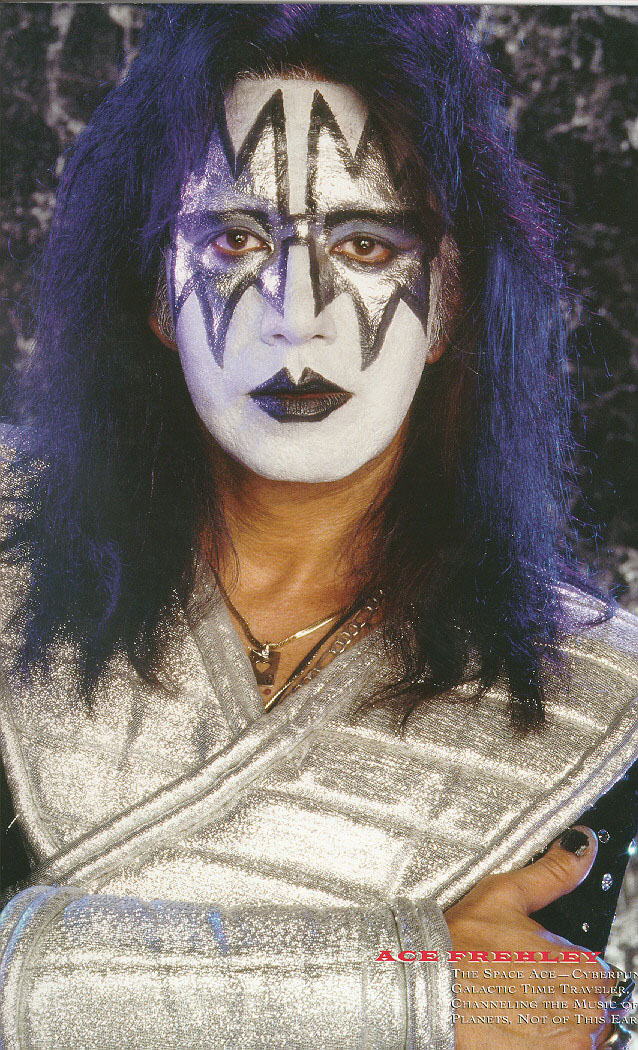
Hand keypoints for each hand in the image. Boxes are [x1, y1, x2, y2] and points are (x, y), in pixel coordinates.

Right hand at [445, 826, 616, 1047]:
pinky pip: (561, 1049)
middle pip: (588, 1003)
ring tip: (513, 1008)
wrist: (422, 989)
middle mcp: (585, 1007)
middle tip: (517, 984)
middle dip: (559, 994)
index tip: (533, 963)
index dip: (561, 964)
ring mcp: (570, 1042)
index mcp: (582, 962)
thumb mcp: (505, 895)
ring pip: (576, 1031)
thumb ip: (553, 873)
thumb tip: (580, 846)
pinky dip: (542, 1042)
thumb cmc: (458, 944)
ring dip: (553, 1021)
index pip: (593, 969)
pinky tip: (513, 1028)